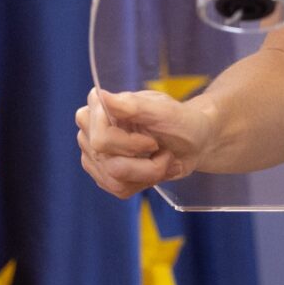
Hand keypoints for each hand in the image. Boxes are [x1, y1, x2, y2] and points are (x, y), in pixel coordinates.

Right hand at [75, 87, 217, 198]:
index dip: (128, 144)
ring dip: (149, 173)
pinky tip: (155, 169)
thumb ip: (132, 104)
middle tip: (161, 150)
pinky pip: (119, 189)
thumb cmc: (179, 120)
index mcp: (101, 108)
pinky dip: (144, 182)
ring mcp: (95, 154)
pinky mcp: (104, 175)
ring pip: (114, 179)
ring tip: (163, 159)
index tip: (152, 141)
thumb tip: (101, 95)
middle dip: (144, 163)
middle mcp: (91, 131)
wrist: (192, 142)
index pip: (100, 138)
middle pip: (107, 161)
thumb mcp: (163, 110)